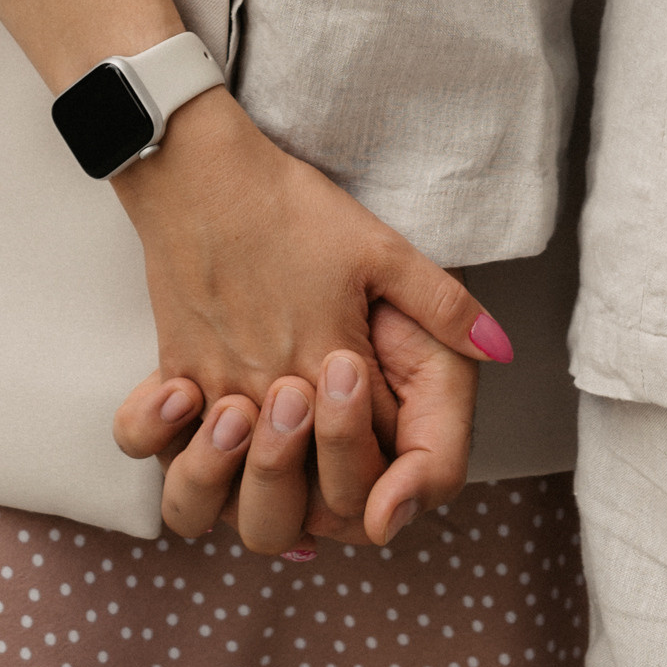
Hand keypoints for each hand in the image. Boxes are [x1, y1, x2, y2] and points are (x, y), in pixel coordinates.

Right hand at [109, 89, 505, 551]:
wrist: (198, 171)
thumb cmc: (287, 206)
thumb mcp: (377, 246)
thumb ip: (441, 304)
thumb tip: (500, 348)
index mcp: (326, 365)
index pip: (371, 457)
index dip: (392, 474)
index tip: (397, 466)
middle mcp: (268, 393)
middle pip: (299, 495)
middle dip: (329, 493)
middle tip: (338, 461)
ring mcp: (215, 390)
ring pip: (227, 492)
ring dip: (254, 489)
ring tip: (275, 458)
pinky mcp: (175, 375)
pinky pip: (167, 452)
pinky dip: (187, 462)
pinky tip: (213, 452)